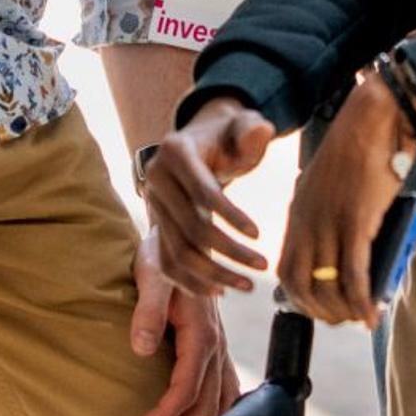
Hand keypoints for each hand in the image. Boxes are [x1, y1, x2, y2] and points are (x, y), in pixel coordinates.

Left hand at [125, 234, 239, 415]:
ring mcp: (220, 345)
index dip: (165, 415)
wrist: (187, 230)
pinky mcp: (217, 344)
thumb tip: (141, 350)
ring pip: (220, 399)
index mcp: (202, 330)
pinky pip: (227, 387)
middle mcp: (216, 342)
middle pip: (206, 403)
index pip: (187, 386)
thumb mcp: (153, 275)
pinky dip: (220, 412)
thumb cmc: (167, 252)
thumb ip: (147, 312)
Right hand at [138, 96, 275, 294]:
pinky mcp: (155, 227)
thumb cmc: (228, 137)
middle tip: (262, 265)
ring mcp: (152, 205)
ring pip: (178, 252)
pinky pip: (168, 263)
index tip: (259, 235)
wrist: (202, 145)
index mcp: (176, 150)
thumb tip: (261, 132)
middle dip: (230, 251)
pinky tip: (220, 290)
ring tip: (247, 285)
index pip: (203, 192)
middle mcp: (157, 178)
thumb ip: (253, 128)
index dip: (231, 216)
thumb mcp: (243, 125)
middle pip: (191, 228)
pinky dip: (192, 282)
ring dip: (213, 275)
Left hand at [275, 74, 414, 327]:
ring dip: (343, 311)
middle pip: (301, 285)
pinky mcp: (355, 221)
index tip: (322, 309)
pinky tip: (370, 314)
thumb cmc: (361, 148)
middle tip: (342, 320)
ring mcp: (330, 223)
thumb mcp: (330, 185)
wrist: (373, 117)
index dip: (302, 298)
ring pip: (328, 285)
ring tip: (359, 319)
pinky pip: (354, 274)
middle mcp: (307, 222)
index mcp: (298, 213)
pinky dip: (361, 300)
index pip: (287, 270)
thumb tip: (349, 251)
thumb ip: (330, 216)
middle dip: (321, 312)